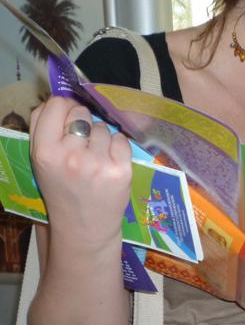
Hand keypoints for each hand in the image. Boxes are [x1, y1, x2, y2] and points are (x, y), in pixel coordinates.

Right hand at [29, 96, 131, 250]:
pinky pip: (121, 139)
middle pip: (81, 112)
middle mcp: (70, 156)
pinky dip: (118, 147)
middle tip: (82, 144)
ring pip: (103, 126)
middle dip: (83, 123)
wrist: (83, 226)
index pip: (54, 106)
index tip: (67, 117)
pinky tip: (110, 162)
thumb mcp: (42, 161)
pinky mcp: (121, 169)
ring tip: (95, 158)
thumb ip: (45, 129)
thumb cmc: (62, 189)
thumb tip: (62, 98)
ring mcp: (97, 163)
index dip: (63, 108)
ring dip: (101, 137)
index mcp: (44, 152)